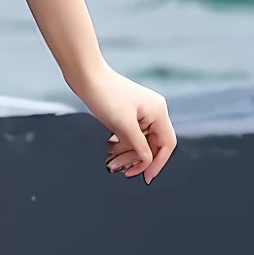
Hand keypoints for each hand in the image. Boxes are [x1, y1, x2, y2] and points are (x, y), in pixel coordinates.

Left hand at [76, 65, 176, 182]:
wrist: (86, 77)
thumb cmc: (105, 94)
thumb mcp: (123, 125)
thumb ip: (138, 145)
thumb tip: (147, 161)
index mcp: (158, 112)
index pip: (166, 144)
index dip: (157, 163)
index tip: (146, 177)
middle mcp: (153, 111)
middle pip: (152, 145)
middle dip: (137, 159)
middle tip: (121, 171)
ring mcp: (141, 112)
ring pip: (139, 141)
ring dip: (127, 154)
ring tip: (111, 163)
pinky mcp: (128, 113)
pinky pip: (130, 134)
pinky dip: (122, 144)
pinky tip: (110, 151)